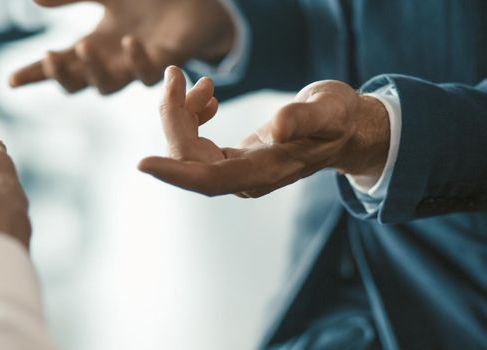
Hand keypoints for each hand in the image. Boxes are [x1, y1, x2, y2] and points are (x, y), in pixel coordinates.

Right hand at [9, 0, 234, 94]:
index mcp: (94, 48)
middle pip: (79, 83)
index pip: (58, 65)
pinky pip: (149, 72)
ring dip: (96, 70)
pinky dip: (138, 60)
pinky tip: (130, 43)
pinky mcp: (166, 63)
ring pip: (111, 85)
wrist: (196, 5)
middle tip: (48, 57)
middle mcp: (112, 63)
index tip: (11, 80)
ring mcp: (138, 67)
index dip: (34, 75)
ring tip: (85, 45)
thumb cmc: (148, 2)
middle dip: (62, 74)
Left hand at [138, 66, 389, 197]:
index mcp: (264, 172)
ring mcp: (234, 171)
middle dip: (173, 115)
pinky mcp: (228, 160)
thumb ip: (305, 119)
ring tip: (204, 83)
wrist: (344, 128)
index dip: (176, 173)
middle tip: (176, 74)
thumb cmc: (339, 118)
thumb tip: (277, 129)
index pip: (210, 179)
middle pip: (188, 156)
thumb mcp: (330, 111)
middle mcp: (243, 179)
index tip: (143, 163)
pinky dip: (191, 115)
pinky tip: (208, 97)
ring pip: (186, 148)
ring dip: (181, 112)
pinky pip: (194, 142)